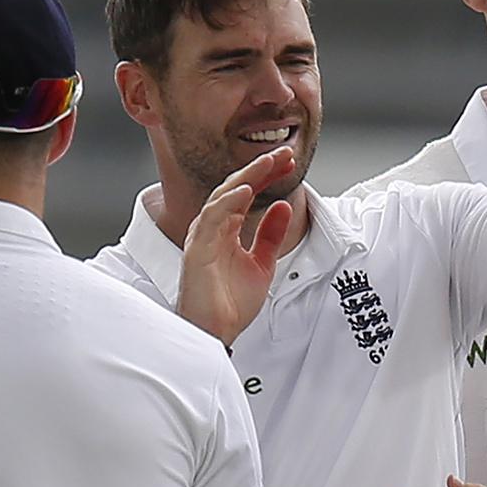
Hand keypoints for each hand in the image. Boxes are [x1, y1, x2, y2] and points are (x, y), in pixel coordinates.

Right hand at [177, 149, 297, 347]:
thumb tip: (283, 206)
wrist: (217, 333)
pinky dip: (228, 201)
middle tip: (283, 153)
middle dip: (260, 168)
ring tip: (269, 163)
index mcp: (226, 230)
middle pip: (235, 187)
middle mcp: (212, 229)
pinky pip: (211, 218)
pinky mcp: (197, 250)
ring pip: (223, 196)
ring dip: (247, 176)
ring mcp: (203, 237)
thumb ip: (270, 235)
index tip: (288, 162)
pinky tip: (246, 189)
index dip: (267, 175)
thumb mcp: (262, 264)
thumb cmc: (230, 304)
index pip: (247, 193)